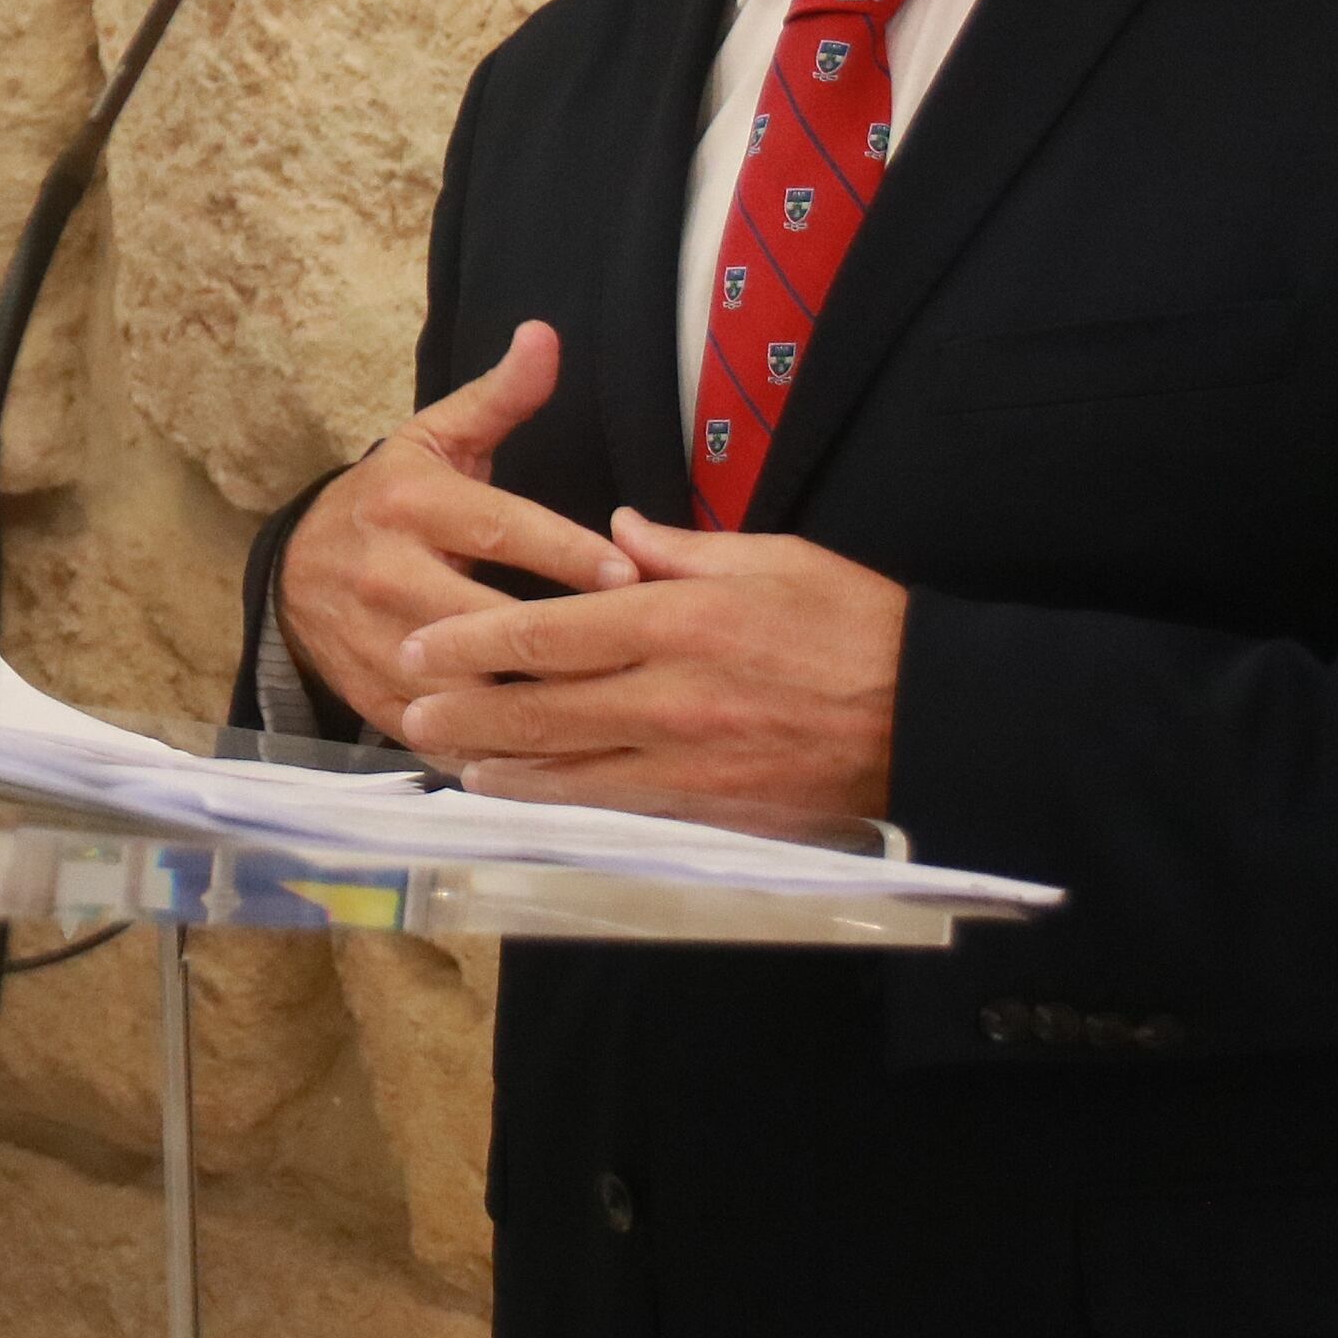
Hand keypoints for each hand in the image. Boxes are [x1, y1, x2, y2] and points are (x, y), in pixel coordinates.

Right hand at [276, 323, 639, 744]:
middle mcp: (386, 572)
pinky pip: (442, 730)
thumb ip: (501, 397)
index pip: (499, 529)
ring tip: (613, 713)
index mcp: (411, 501)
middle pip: (483, 619)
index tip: (628, 573)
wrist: (295, 571)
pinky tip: (558, 754)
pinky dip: (497, 747)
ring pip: (464, 685)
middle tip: (639, 657)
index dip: (565, 554)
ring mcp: (374, 640)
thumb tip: (546, 335)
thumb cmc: (393, 499)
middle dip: (560, 643)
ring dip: (535, 704)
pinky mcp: (372, 696)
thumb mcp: (436, 438)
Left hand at [398, 511, 906, 820]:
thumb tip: (619, 528)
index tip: (421, 644)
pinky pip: (614, 809)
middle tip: (406, 710)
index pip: (548, 633)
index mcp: (678, 619)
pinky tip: (522, 799)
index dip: (473, 643)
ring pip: (565, 770)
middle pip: (538, 708)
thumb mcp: (771, 557)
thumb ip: (682, 550)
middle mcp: (668, 694)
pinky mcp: (709, 808)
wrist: (931, 715)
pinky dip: (558, 804)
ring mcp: (685, 759)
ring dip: (497, 767)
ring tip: (445, 759)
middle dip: (463, 712)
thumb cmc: (855, 623)